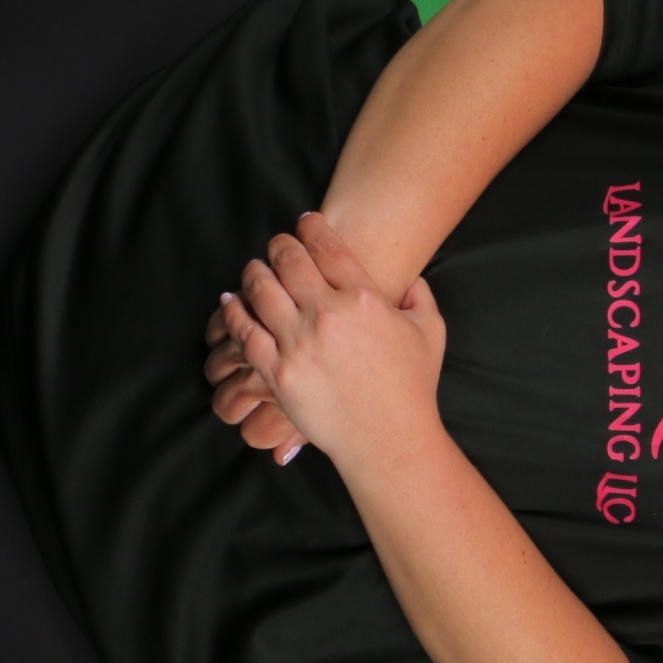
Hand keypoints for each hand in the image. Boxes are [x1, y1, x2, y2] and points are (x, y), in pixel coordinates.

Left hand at [214, 211, 448, 469]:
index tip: (304, 222)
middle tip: (276, 245)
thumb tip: (409, 280)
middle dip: (279, 246)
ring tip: (254, 271)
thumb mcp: (431, 332)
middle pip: (288, 260)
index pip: (328, 246)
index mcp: (365, 298)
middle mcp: (327, 314)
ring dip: (253, 272)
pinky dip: (234, 312)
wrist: (390, 440)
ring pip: (261, 289)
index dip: (311, 227)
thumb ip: (420, 297)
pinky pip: (245, 333)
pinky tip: (231, 304)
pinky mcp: (278, 372)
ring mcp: (299, 343)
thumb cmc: (412, 389)